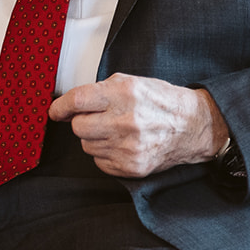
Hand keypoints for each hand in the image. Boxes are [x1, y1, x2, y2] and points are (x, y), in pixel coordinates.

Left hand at [50, 73, 227, 177]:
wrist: (194, 126)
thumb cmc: (160, 101)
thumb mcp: (130, 82)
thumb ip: (98, 90)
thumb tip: (68, 104)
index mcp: (124, 95)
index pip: (77, 101)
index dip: (61, 107)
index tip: (56, 112)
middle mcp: (126, 122)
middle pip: (79, 127)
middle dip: (82, 122)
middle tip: (97, 118)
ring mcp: (130, 147)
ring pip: (87, 146)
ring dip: (95, 138)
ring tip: (116, 130)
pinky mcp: (133, 166)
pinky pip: (99, 162)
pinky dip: (105, 154)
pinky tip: (122, 144)